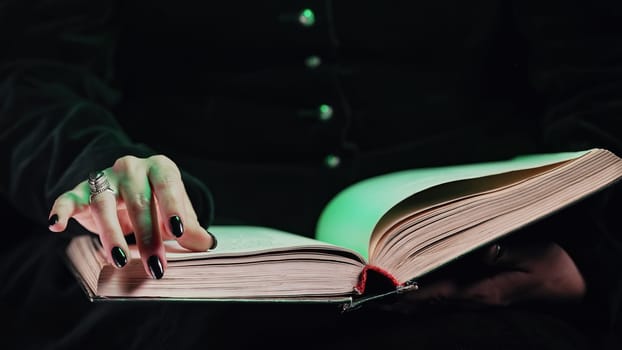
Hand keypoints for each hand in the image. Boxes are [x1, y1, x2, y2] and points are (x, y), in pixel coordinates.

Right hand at [48, 155, 215, 278]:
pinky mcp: (80, 190)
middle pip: (139, 203)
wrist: (126, 185)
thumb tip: (207, 244)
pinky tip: (56, 224)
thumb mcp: (175, 212)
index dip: (173, 208)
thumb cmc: (157, 201)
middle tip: (156, 267)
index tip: (179, 232)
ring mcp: (104, 178)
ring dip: (111, 234)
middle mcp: (132, 168)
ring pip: (104, 204)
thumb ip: (190, 227)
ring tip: (119, 260)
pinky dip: (62, 209)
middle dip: (148, 238)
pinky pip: (69, 198)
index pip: (168, 186)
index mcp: (160, 169)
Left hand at [390, 239, 585, 311]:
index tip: (388, 294)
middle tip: (372, 298)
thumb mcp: (535, 255)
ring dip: (408, 301)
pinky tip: (408, 297)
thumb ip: (505, 253)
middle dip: (401, 300)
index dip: (412, 293)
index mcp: (485, 291)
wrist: (573, 284)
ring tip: (380, 299)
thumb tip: (483, 250)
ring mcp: (477, 301)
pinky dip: (424, 299)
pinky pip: (445, 300)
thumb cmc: (553, 267)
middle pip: (430, 302)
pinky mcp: (480, 297)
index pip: (439, 294)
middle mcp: (476, 299)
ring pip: (435, 304)